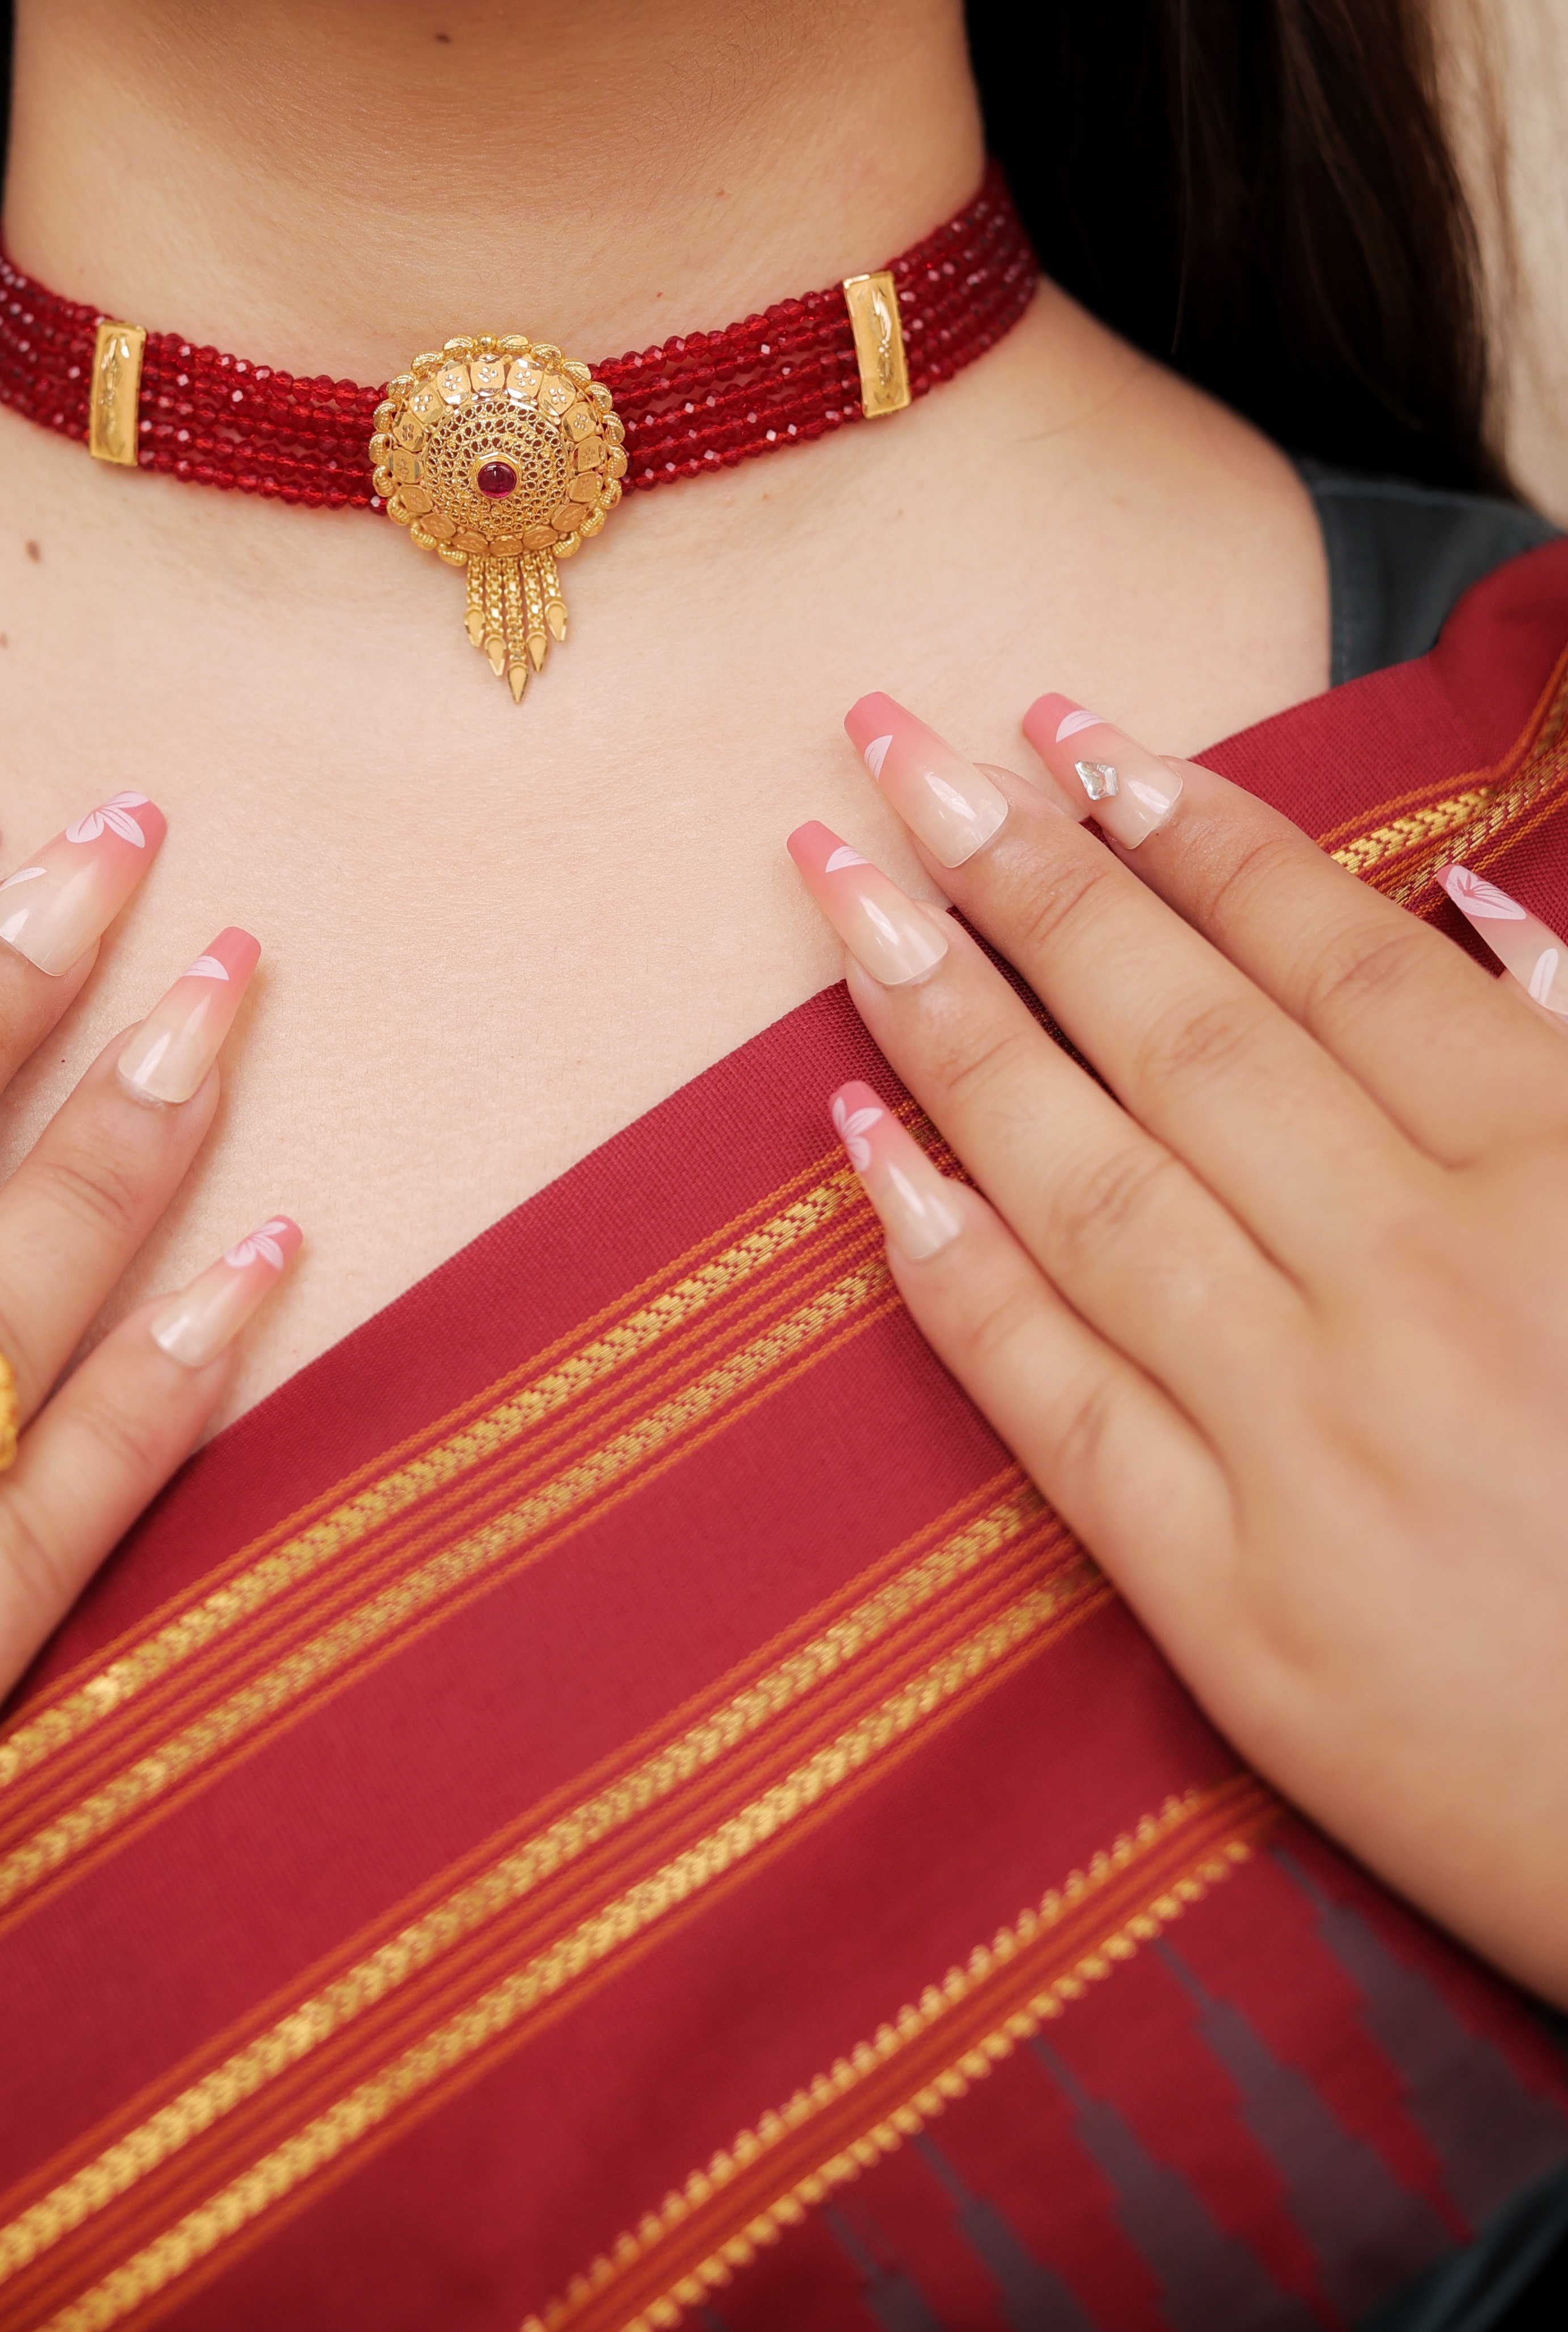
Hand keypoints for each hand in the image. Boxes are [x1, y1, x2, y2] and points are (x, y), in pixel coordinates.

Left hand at [787, 691, 1567, 2008]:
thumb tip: (1472, 918)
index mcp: (1557, 1183)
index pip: (1327, 957)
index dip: (1188, 829)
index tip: (1067, 729)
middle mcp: (1417, 1288)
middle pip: (1176, 1033)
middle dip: (1021, 873)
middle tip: (893, 747)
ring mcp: (1307, 1445)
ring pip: (1083, 1179)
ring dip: (943, 1018)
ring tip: (835, 885)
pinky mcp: (1228, 1602)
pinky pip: (1051, 1393)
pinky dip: (944, 1259)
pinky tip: (855, 1140)